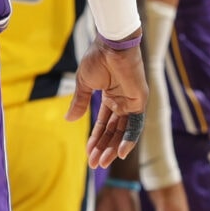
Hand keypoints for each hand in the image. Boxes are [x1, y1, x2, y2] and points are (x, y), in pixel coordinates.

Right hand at [72, 43, 146, 167]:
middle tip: (94, 164)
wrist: (111, 46)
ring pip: (123, 132)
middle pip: (113, 132)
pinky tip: (119, 153)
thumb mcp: (84, 84)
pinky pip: (135, 126)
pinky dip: (128, 140)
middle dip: (103, 148)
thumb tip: (69, 120)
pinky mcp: (140, 102)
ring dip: (113, 148)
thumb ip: (79, 102)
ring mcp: (132, 103)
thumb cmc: (97, 59)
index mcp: (110, 98)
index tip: (88, 154)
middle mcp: (123, 102)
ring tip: (102, 162)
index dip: (95, 139)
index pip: (104, 124)